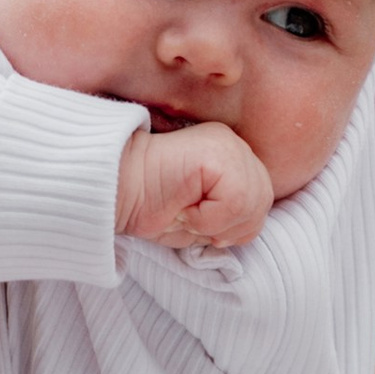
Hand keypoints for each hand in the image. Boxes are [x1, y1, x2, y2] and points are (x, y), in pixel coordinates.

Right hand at [115, 117, 273, 251]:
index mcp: (231, 158)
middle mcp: (234, 145)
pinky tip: (185, 208)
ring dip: (217, 223)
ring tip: (187, 214)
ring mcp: (227, 145)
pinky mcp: (218, 152)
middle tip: (193, 223)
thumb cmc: (149, 206)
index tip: (200, 225)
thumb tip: (247, 229)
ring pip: (253, 202)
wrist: (112, 191)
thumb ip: (230, 216)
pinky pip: (236, 200)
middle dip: (231, 227)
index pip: (260, 200)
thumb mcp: (200, 217)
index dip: (235, 226)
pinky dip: (210, 217)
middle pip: (263, 201)